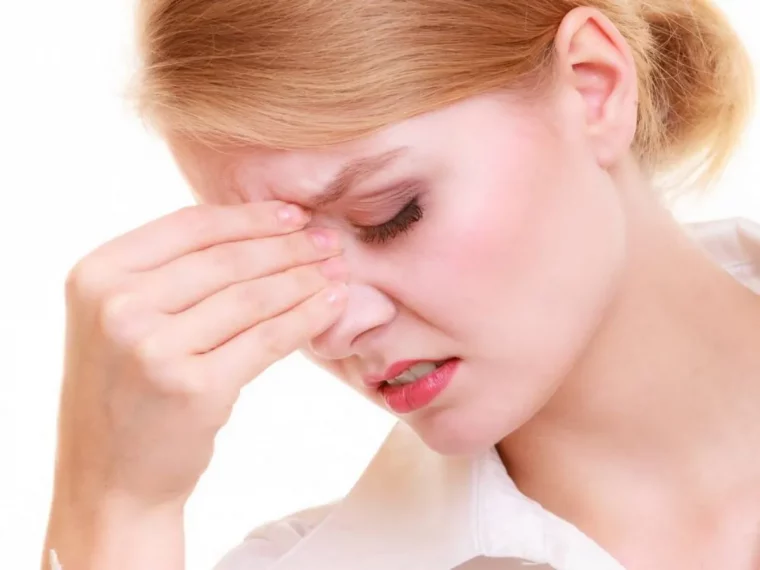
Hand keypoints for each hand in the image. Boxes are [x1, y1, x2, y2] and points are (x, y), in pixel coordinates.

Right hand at [56, 201, 347, 507]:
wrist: (111, 479)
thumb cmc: (127, 391)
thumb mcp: (122, 318)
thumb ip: (169, 273)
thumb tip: (259, 229)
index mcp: (96, 274)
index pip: (190, 226)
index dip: (250, 217)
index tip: (294, 213)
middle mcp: (118, 306)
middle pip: (227, 259)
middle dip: (288, 246)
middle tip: (329, 240)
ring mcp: (153, 348)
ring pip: (252, 297)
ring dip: (304, 279)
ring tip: (336, 270)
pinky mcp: (193, 388)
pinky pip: (267, 339)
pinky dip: (305, 318)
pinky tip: (331, 304)